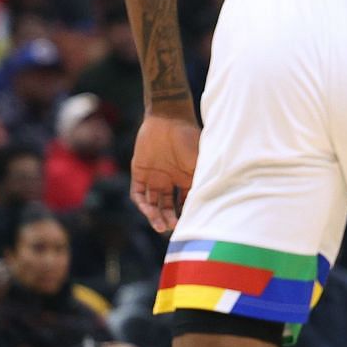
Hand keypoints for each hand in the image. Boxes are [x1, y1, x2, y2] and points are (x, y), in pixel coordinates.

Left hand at [131, 110, 200, 233]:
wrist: (168, 117)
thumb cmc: (188, 137)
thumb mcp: (199, 162)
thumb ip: (201, 181)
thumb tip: (208, 204)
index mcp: (186, 178)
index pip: (185, 202)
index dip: (186, 214)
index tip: (188, 223)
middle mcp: (170, 180)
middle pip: (168, 206)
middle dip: (168, 218)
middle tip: (170, 228)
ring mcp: (154, 176)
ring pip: (153, 202)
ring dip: (155, 215)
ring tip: (159, 226)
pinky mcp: (140, 171)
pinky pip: (138, 192)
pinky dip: (142, 203)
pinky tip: (147, 210)